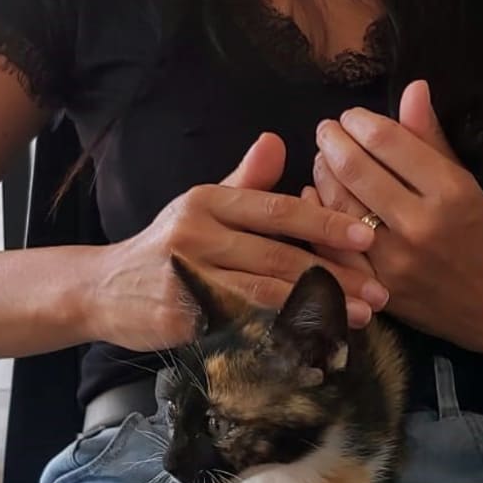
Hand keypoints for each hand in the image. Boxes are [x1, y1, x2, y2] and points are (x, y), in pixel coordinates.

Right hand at [89, 133, 388, 350]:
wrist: (104, 290)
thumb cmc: (165, 247)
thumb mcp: (201, 206)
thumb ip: (245, 182)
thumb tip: (279, 140)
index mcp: (209, 201)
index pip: (279, 210)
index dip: (326, 224)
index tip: (368, 236)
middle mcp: (197, 234)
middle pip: (280, 255)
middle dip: (335, 275)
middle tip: (379, 290)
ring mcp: (188, 278)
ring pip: (266, 293)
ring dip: (318, 309)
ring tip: (358, 317)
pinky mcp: (182, 318)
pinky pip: (243, 328)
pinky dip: (283, 335)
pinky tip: (315, 342)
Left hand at [309, 81, 482, 357]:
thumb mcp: (469, 184)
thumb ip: (433, 139)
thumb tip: (412, 88)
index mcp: (450, 190)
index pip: (387, 140)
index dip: (359, 121)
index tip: (351, 116)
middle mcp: (420, 223)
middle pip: (356, 169)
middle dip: (332, 141)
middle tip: (326, 131)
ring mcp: (395, 260)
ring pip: (338, 204)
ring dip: (322, 173)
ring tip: (323, 159)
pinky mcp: (378, 288)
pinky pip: (333, 246)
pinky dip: (319, 215)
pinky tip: (315, 196)